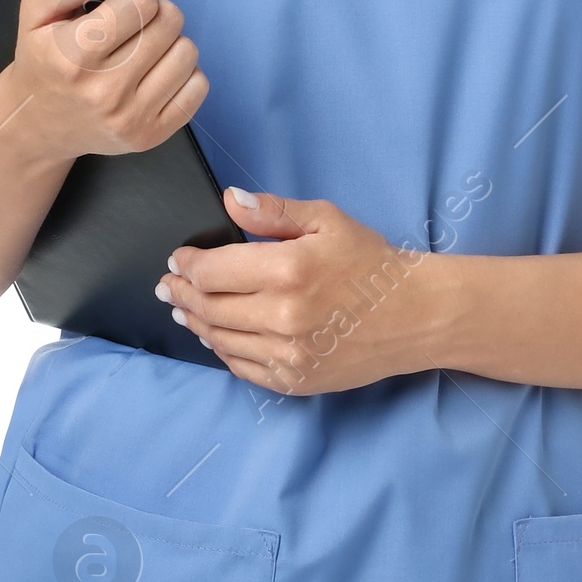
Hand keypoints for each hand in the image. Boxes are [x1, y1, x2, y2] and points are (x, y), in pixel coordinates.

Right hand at [7, 0, 207, 162]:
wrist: (37, 127)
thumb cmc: (42, 64)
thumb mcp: (34, 16)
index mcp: (73, 56)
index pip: (140, 2)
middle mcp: (104, 90)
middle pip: (169, 22)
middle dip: (155, 9)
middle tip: (135, 18)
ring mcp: (130, 117)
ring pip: (187, 52)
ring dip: (170, 40)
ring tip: (145, 45)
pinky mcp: (151, 136)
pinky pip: (198, 87)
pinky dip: (184, 72)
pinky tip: (157, 70)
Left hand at [157, 189, 441, 393]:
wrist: (414, 315)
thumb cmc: (370, 261)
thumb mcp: (327, 220)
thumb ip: (274, 211)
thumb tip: (230, 200)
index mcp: (288, 270)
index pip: (213, 272)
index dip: (188, 265)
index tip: (178, 259)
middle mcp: (283, 317)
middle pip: (210, 308)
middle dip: (182, 294)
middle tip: (167, 287)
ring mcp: (288, 354)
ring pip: (221, 340)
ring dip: (196, 323)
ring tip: (184, 309)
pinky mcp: (295, 381)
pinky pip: (243, 367)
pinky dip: (223, 350)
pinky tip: (216, 336)